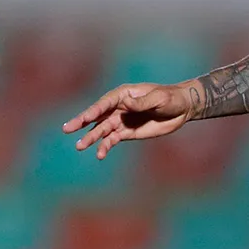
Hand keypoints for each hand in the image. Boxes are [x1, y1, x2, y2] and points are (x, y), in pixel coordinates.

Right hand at [63, 82, 195, 158]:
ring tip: (80, 146)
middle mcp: (118, 107)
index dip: (93, 111)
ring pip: (101, 130)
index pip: (104, 103)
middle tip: (67, 129)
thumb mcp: (159, 99)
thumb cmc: (170, 99)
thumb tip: (125, 103)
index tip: (84, 119)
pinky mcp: (126, 132)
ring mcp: (121, 120)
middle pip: (97, 116)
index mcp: (123, 94)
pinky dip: (105, 146)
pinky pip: (112, 140)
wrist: (182, 109)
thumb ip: (141, 102)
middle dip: (82, 122)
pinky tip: (100, 154)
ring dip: (91, 137)